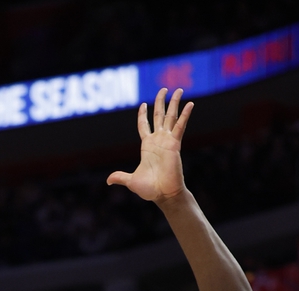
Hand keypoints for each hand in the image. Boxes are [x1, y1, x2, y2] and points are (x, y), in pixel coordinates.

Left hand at [107, 88, 193, 203]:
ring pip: (171, 117)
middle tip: (164, 88)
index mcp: (147, 147)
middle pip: (159, 116)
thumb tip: (108, 181)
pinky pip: (180, 126)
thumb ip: (120, 177)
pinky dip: (185, 115)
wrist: (163, 194)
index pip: (144, 126)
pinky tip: (190, 104)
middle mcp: (158, 141)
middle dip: (160, 102)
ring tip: (179, 89)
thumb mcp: (131, 180)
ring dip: (174, 103)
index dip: (143, 115)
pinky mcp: (175, 144)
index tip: (143, 104)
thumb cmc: (149, 189)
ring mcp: (167, 141)